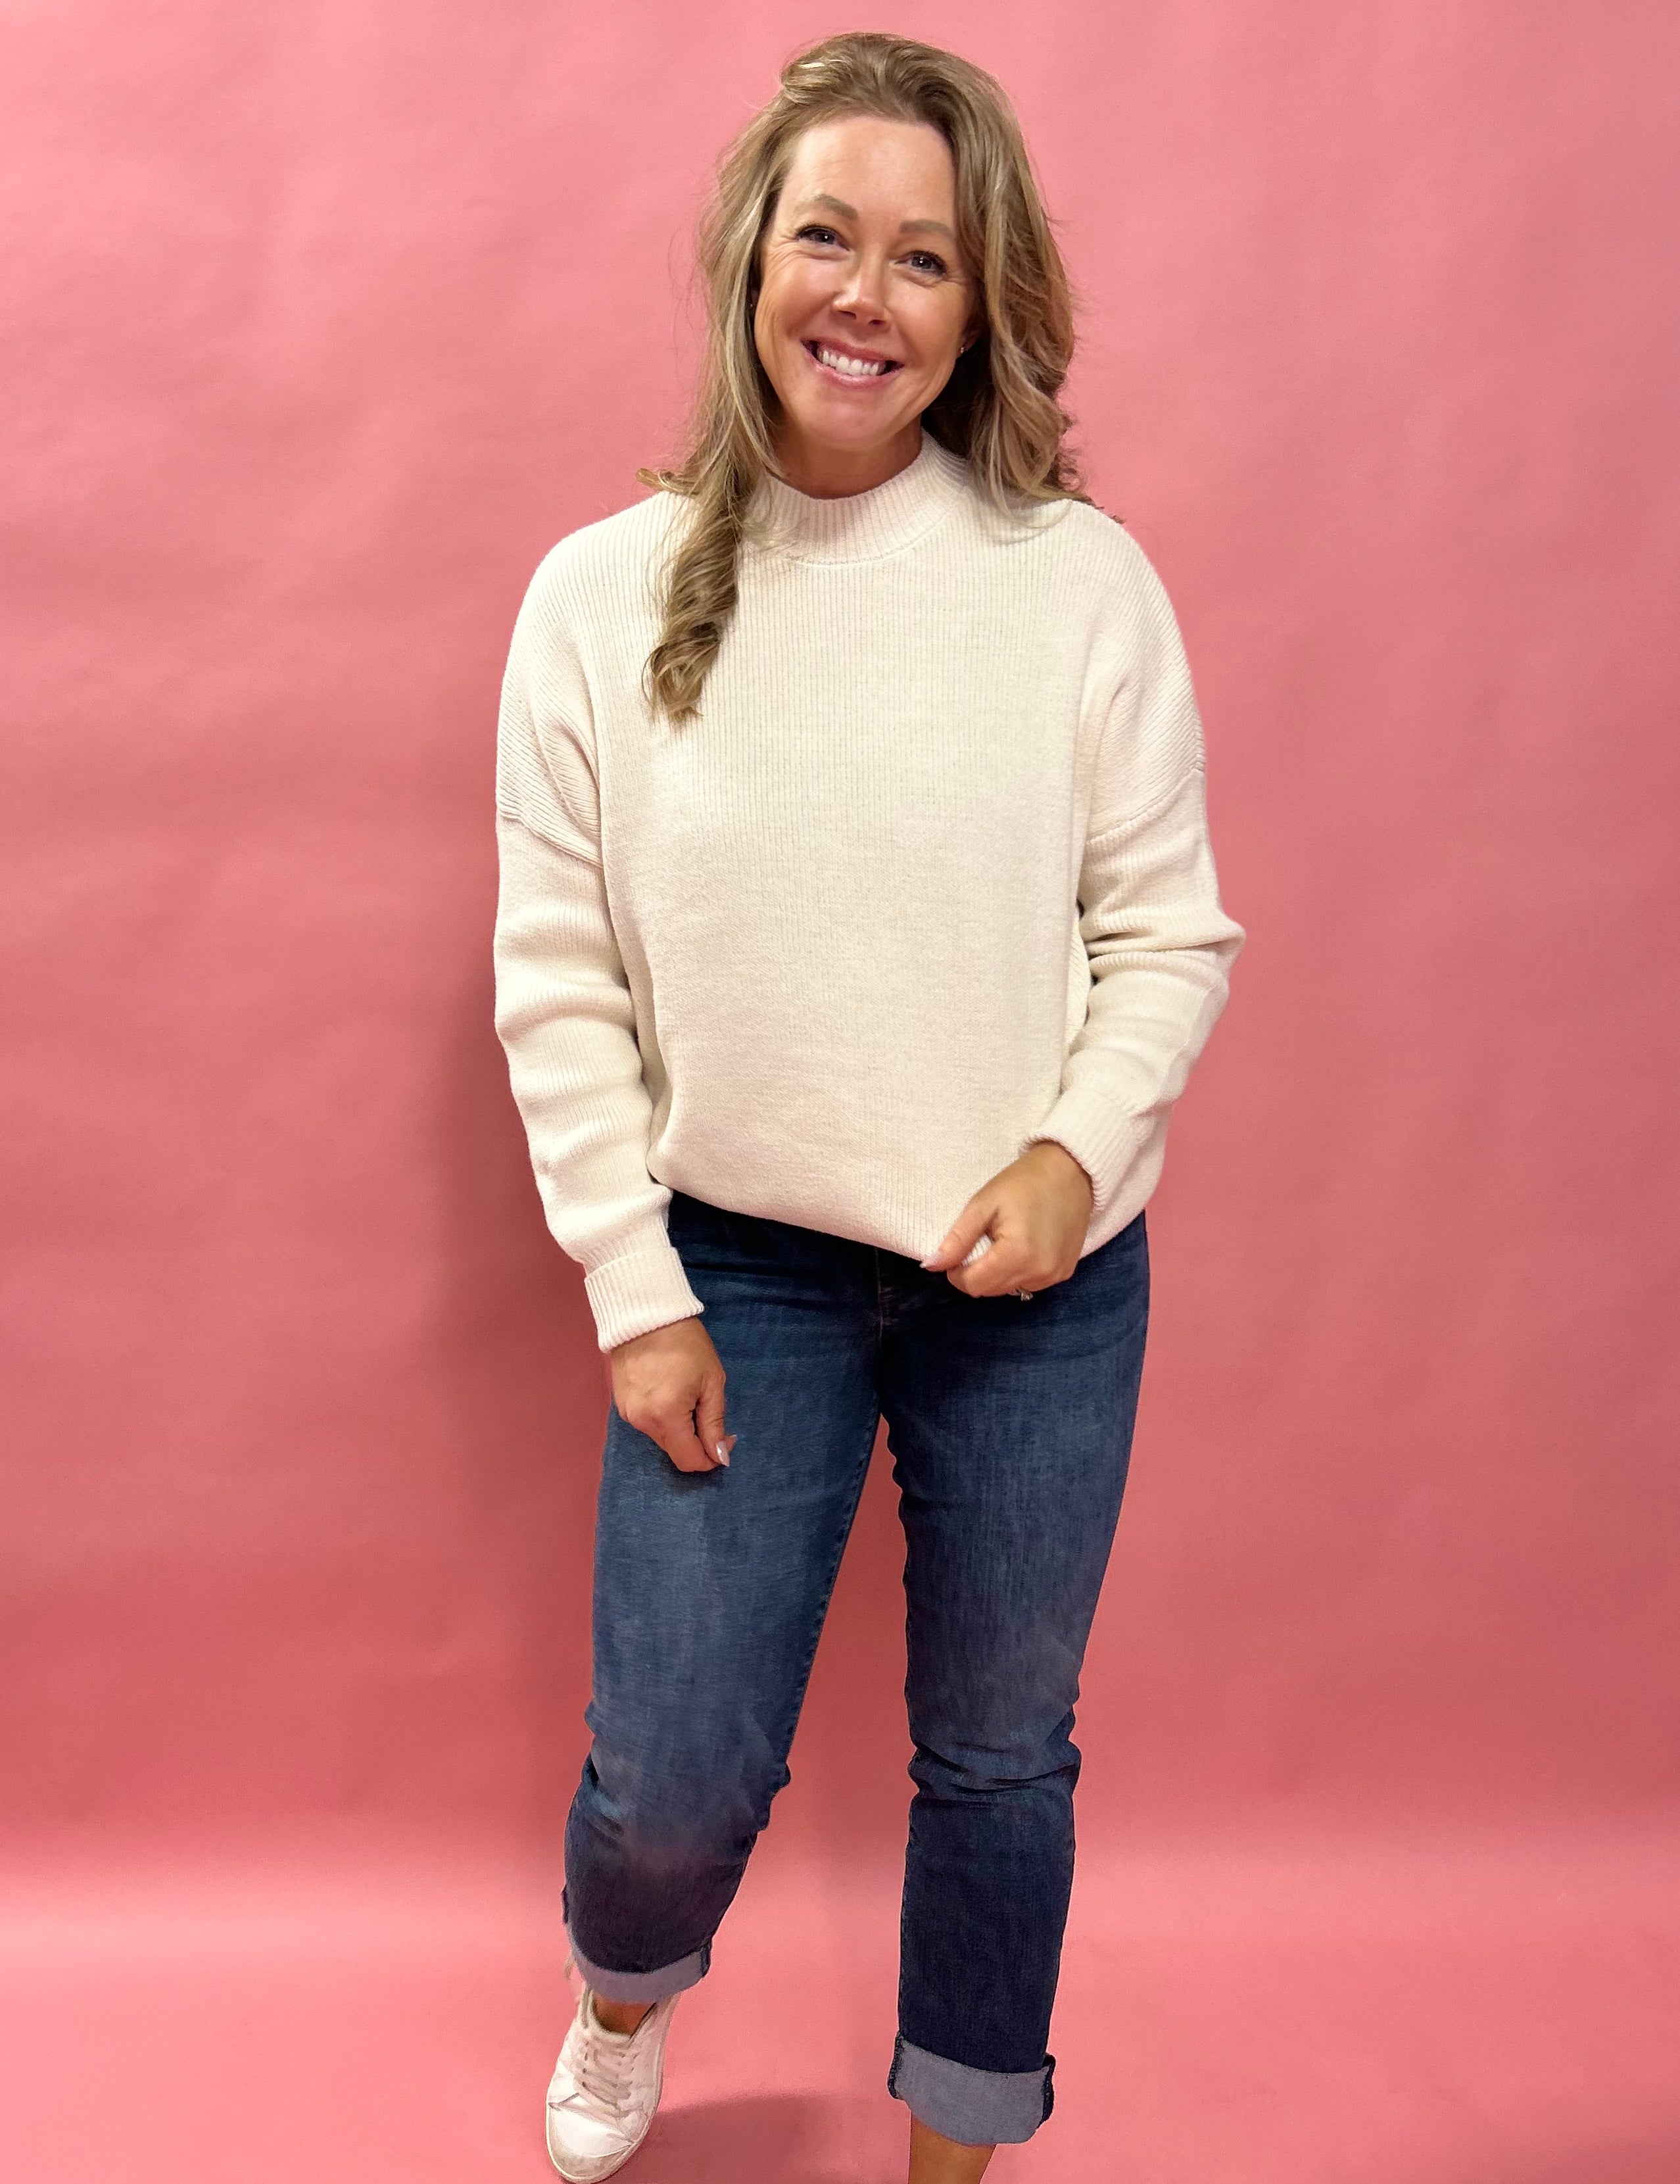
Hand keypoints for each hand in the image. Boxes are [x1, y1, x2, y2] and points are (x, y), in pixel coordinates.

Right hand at [608, 1316, 735, 1472]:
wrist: (645, 1315)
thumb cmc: (686, 1344)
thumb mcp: (711, 1381)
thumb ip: (714, 1423)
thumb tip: (719, 1456)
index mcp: (667, 1416)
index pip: (689, 1460)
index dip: (711, 1458)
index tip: (726, 1439)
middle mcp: (643, 1422)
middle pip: (675, 1451)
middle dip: (697, 1442)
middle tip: (710, 1412)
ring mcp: (628, 1415)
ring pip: (662, 1438)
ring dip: (681, 1429)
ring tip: (689, 1395)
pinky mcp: (622, 1406)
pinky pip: (649, 1423)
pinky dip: (664, 1418)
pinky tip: (671, 1392)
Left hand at [919, 1142, 1094, 1296]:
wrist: (1071, 1170)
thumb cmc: (1023, 1182)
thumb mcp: (983, 1205)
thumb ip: (957, 1239)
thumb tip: (931, 1266)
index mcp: (1017, 1255)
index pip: (973, 1286)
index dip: (958, 1272)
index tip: (960, 1250)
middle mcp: (1039, 1272)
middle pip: (991, 1291)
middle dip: (977, 1272)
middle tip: (982, 1240)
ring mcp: (1055, 1275)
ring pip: (1010, 1289)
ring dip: (998, 1274)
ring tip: (1004, 1241)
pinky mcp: (1065, 1273)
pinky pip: (1030, 1284)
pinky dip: (1019, 1272)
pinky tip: (1023, 1246)